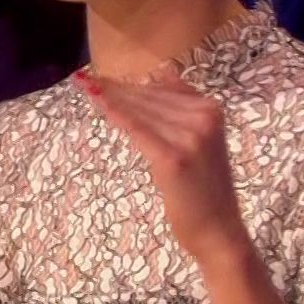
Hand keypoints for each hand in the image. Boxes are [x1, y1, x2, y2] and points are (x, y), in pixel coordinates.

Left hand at [78, 68, 252, 265]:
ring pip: (140, 110)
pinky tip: (96, 101)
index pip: (162, 89)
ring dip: (109, 96)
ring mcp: (190, 136)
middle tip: (84, 79)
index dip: (128, 83)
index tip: (100, 77)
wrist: (218, 230)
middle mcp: (204, 117)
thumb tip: (160, 74)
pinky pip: (137, 128)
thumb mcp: (201, 142)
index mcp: (212, 110)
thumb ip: (184, 108)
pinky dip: (115, 113)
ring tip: (84, 85)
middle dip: (114, 88)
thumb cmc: (204, 190)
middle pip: (149, 96)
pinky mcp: (173, 157)